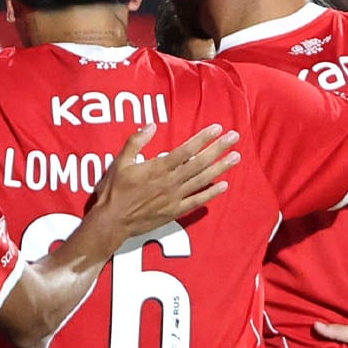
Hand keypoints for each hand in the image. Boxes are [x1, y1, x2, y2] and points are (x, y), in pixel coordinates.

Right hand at [84, 123, 237, 246]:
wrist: (111, 222)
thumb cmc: (113, 191)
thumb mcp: (119, 163)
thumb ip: (135, 142)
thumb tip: (151, 126)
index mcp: (157, 168)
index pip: (186, 150)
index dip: (202, 138)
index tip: (217, 128)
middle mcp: (170, 182)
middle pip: (199, 162)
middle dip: (218, 149)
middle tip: (234, 137)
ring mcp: (174, 197)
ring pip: (202, 180)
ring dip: (220, 168)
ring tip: (236, 157)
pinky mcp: (174, 211)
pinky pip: (197, 201)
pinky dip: (211, 194)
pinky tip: (224, 185)